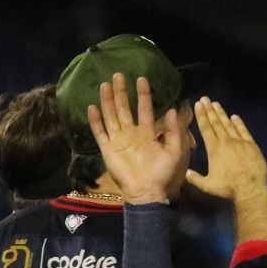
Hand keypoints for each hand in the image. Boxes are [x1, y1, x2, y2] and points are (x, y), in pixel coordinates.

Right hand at [87, 74, 187, 204]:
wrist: (147, 192)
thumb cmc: (163, 174)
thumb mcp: (175, 151)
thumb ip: (175, 131)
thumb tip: (173, 109)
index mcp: (148, 134)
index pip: (144, 109)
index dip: (143, 95)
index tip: (142, 79)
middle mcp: (132, 134)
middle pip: (124, 108)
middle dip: (122, 92)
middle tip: (119, 75)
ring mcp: (119, 141)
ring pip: (111, 116)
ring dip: (107, 100)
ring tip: (105, 84)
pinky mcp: (108, 149)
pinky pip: (100, 132)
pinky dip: (95, 120)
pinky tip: (92, 107)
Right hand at [184, 98, 266, 199]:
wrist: (250, 188)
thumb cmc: (228, 187)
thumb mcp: (208, 185)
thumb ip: (195, 178)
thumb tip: (186, 174)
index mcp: (214, 148)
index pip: (206, 128)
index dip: (201, 115)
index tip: (198, 105)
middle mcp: (226, 141)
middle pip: (216, 122)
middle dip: (209, 110)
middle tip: (205, 98)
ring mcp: (239, 141)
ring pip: (229, 124)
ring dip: (222, 113)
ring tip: (216, 104)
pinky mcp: (251, 144)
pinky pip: (243, 130)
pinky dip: (239, 123)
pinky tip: (235, 116)